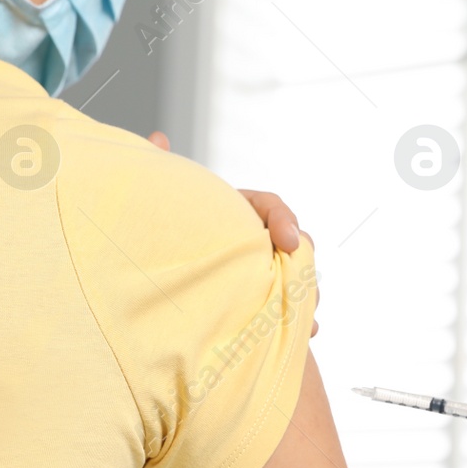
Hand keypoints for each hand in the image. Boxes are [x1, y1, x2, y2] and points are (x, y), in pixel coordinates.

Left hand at [147, 132, 319, 334]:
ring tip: (308, 309)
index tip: (287, 240)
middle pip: (296, 243)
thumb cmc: (170, 232)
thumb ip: (164, 170)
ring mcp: (267, 270)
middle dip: (304, 259)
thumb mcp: (167, 203)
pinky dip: (304, 319)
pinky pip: (294, 307)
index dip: (283, 219)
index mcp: (239, 211)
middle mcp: (259, 239)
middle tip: (300, 272)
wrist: (161, 279)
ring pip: (299, 276)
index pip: (270, 206)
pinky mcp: (267, 299)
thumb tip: (157, 137)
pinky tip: (309, 330)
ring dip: (308, 292)